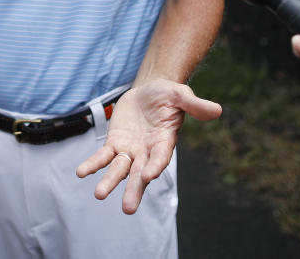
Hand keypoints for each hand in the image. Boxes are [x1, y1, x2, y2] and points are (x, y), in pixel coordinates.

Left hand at [76, 80, 222, 213]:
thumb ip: (195, 105)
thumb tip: (218, 110)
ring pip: (119, 169)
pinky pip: (103, 156)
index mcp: (165, 142)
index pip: (160, 157)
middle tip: (127, 208)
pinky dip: (93, 164)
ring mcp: (130, 150)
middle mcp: (147, 152)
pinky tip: (81, 172)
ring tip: (99, 194)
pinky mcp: (115, 143)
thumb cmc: (168, 95)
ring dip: (110, 182)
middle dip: (133, 189)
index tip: (148, 176)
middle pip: (140, 173)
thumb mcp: (181, 95)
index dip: (155, 166)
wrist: (149, 91)